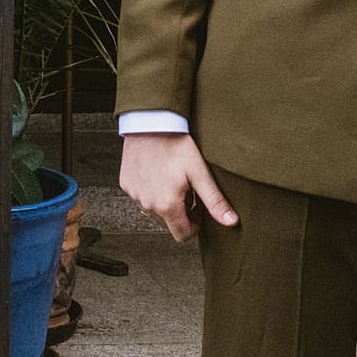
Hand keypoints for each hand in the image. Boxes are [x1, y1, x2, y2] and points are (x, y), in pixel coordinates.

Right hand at [119, 132, 237, 241]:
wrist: (150, 121)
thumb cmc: (175, 144)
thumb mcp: (199, 172)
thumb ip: (214, 201)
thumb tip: (230, 221)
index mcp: (167, 205)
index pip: (182, 235)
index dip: (195, 225)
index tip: (199, 208)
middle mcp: (147, 204)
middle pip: (169, 220)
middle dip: (181, 209)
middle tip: (187, 187)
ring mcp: (134, 194)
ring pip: (154, 208)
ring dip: (164, 199)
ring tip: (173, 177)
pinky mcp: (126, 183)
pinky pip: (141, 194)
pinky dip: (151, 188)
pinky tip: (158, 171)